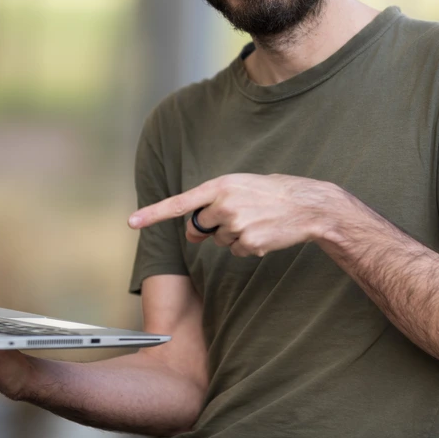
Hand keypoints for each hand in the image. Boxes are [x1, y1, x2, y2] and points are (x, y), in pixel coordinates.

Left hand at [128, 173, 347, 257]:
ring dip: (233, 235)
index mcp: (220, 185)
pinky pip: (237, 251)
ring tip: (257, 220)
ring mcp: (237, 225)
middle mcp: (225, 204)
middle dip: (212, 226)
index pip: (180, 203)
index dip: (154, 213)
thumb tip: (192, 233)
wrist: (306, 205)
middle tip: (238, 215)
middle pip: (201, 226)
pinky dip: (248, 246)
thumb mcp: (240, 187)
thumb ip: (212, 204)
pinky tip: (264, 232)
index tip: (132, 222)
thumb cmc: (271, 192)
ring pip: (219, 241)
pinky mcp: (249, 243)